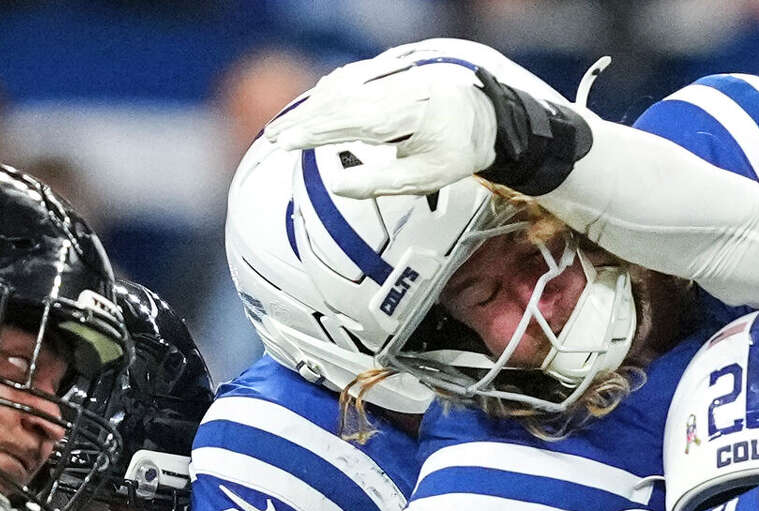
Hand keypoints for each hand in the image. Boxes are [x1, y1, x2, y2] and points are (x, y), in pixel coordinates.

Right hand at [264, 61, 496, 197]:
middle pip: (337, 100)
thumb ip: (380, 182)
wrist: (486, 116)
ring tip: (285, 128)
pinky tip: (314, 105)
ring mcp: (391, 77)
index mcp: (403, 112)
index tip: (284, 143)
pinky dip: (328, 93)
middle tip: (272, 138)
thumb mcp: (427, 178)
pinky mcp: (390, 75)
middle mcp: (393, 88)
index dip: (312, 131)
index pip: (347, 120)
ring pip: (341, 87)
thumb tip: (337, 186)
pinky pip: (351, 80)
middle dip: (302, 120)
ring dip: (311, 106)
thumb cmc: (458, 151)